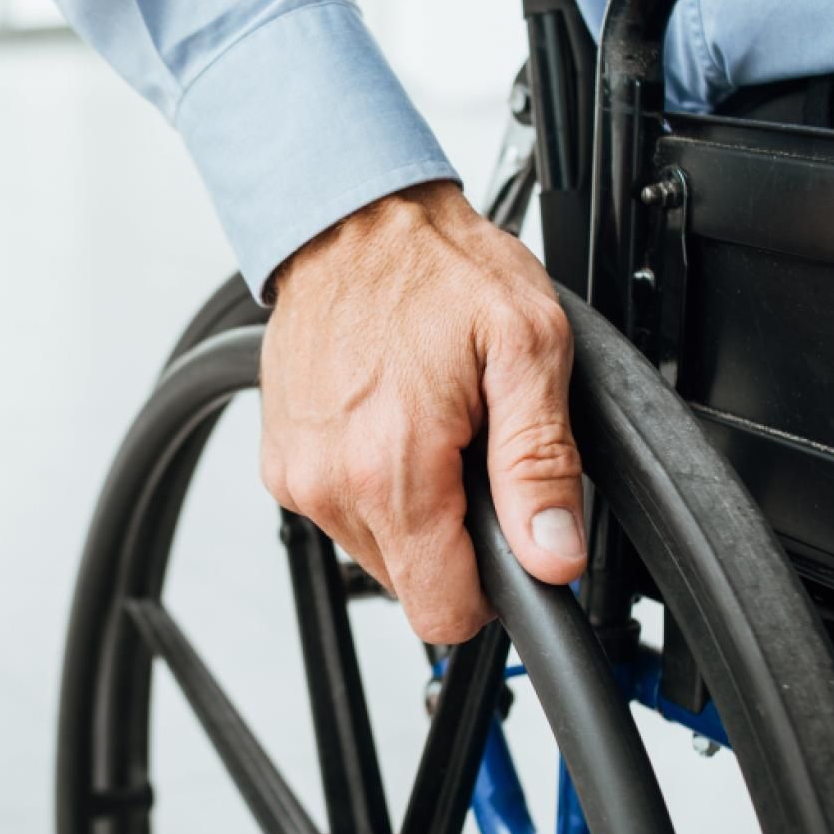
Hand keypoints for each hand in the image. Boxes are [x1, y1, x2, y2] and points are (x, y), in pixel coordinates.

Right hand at [259, 181, 585, 643]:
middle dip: (454, 532)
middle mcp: (331, 484)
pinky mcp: (281, 464)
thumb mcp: (527, 348)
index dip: (490, 587)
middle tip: (469, 448)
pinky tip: (388, 419)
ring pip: (378, 550)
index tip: (504, 532)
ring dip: (413, 505)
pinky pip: (342, 510)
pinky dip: (373, 481)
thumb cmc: (436, 269)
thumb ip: (542, 464)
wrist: (351, 221)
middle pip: (413, 582)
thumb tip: (552, 554)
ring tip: (428, 423)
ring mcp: (298, 476)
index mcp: (393, 469)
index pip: (442, 613)